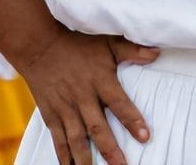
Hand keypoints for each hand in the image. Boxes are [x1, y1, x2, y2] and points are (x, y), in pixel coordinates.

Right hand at [17, 27, 157, 164]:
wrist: (39, 46)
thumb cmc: (77, 45)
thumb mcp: (107, 43)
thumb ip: (132, 50)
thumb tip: (156, 52)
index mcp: (99, 81)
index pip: (118, 103)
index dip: (131, 120)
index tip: (144, 137)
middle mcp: (82, 97)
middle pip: (97, 127)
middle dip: (109, 149)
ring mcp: (65, 108)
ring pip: (76, 138)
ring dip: (85, 159)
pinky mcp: (51, 115)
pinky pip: (58, 139)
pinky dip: (63, 156)